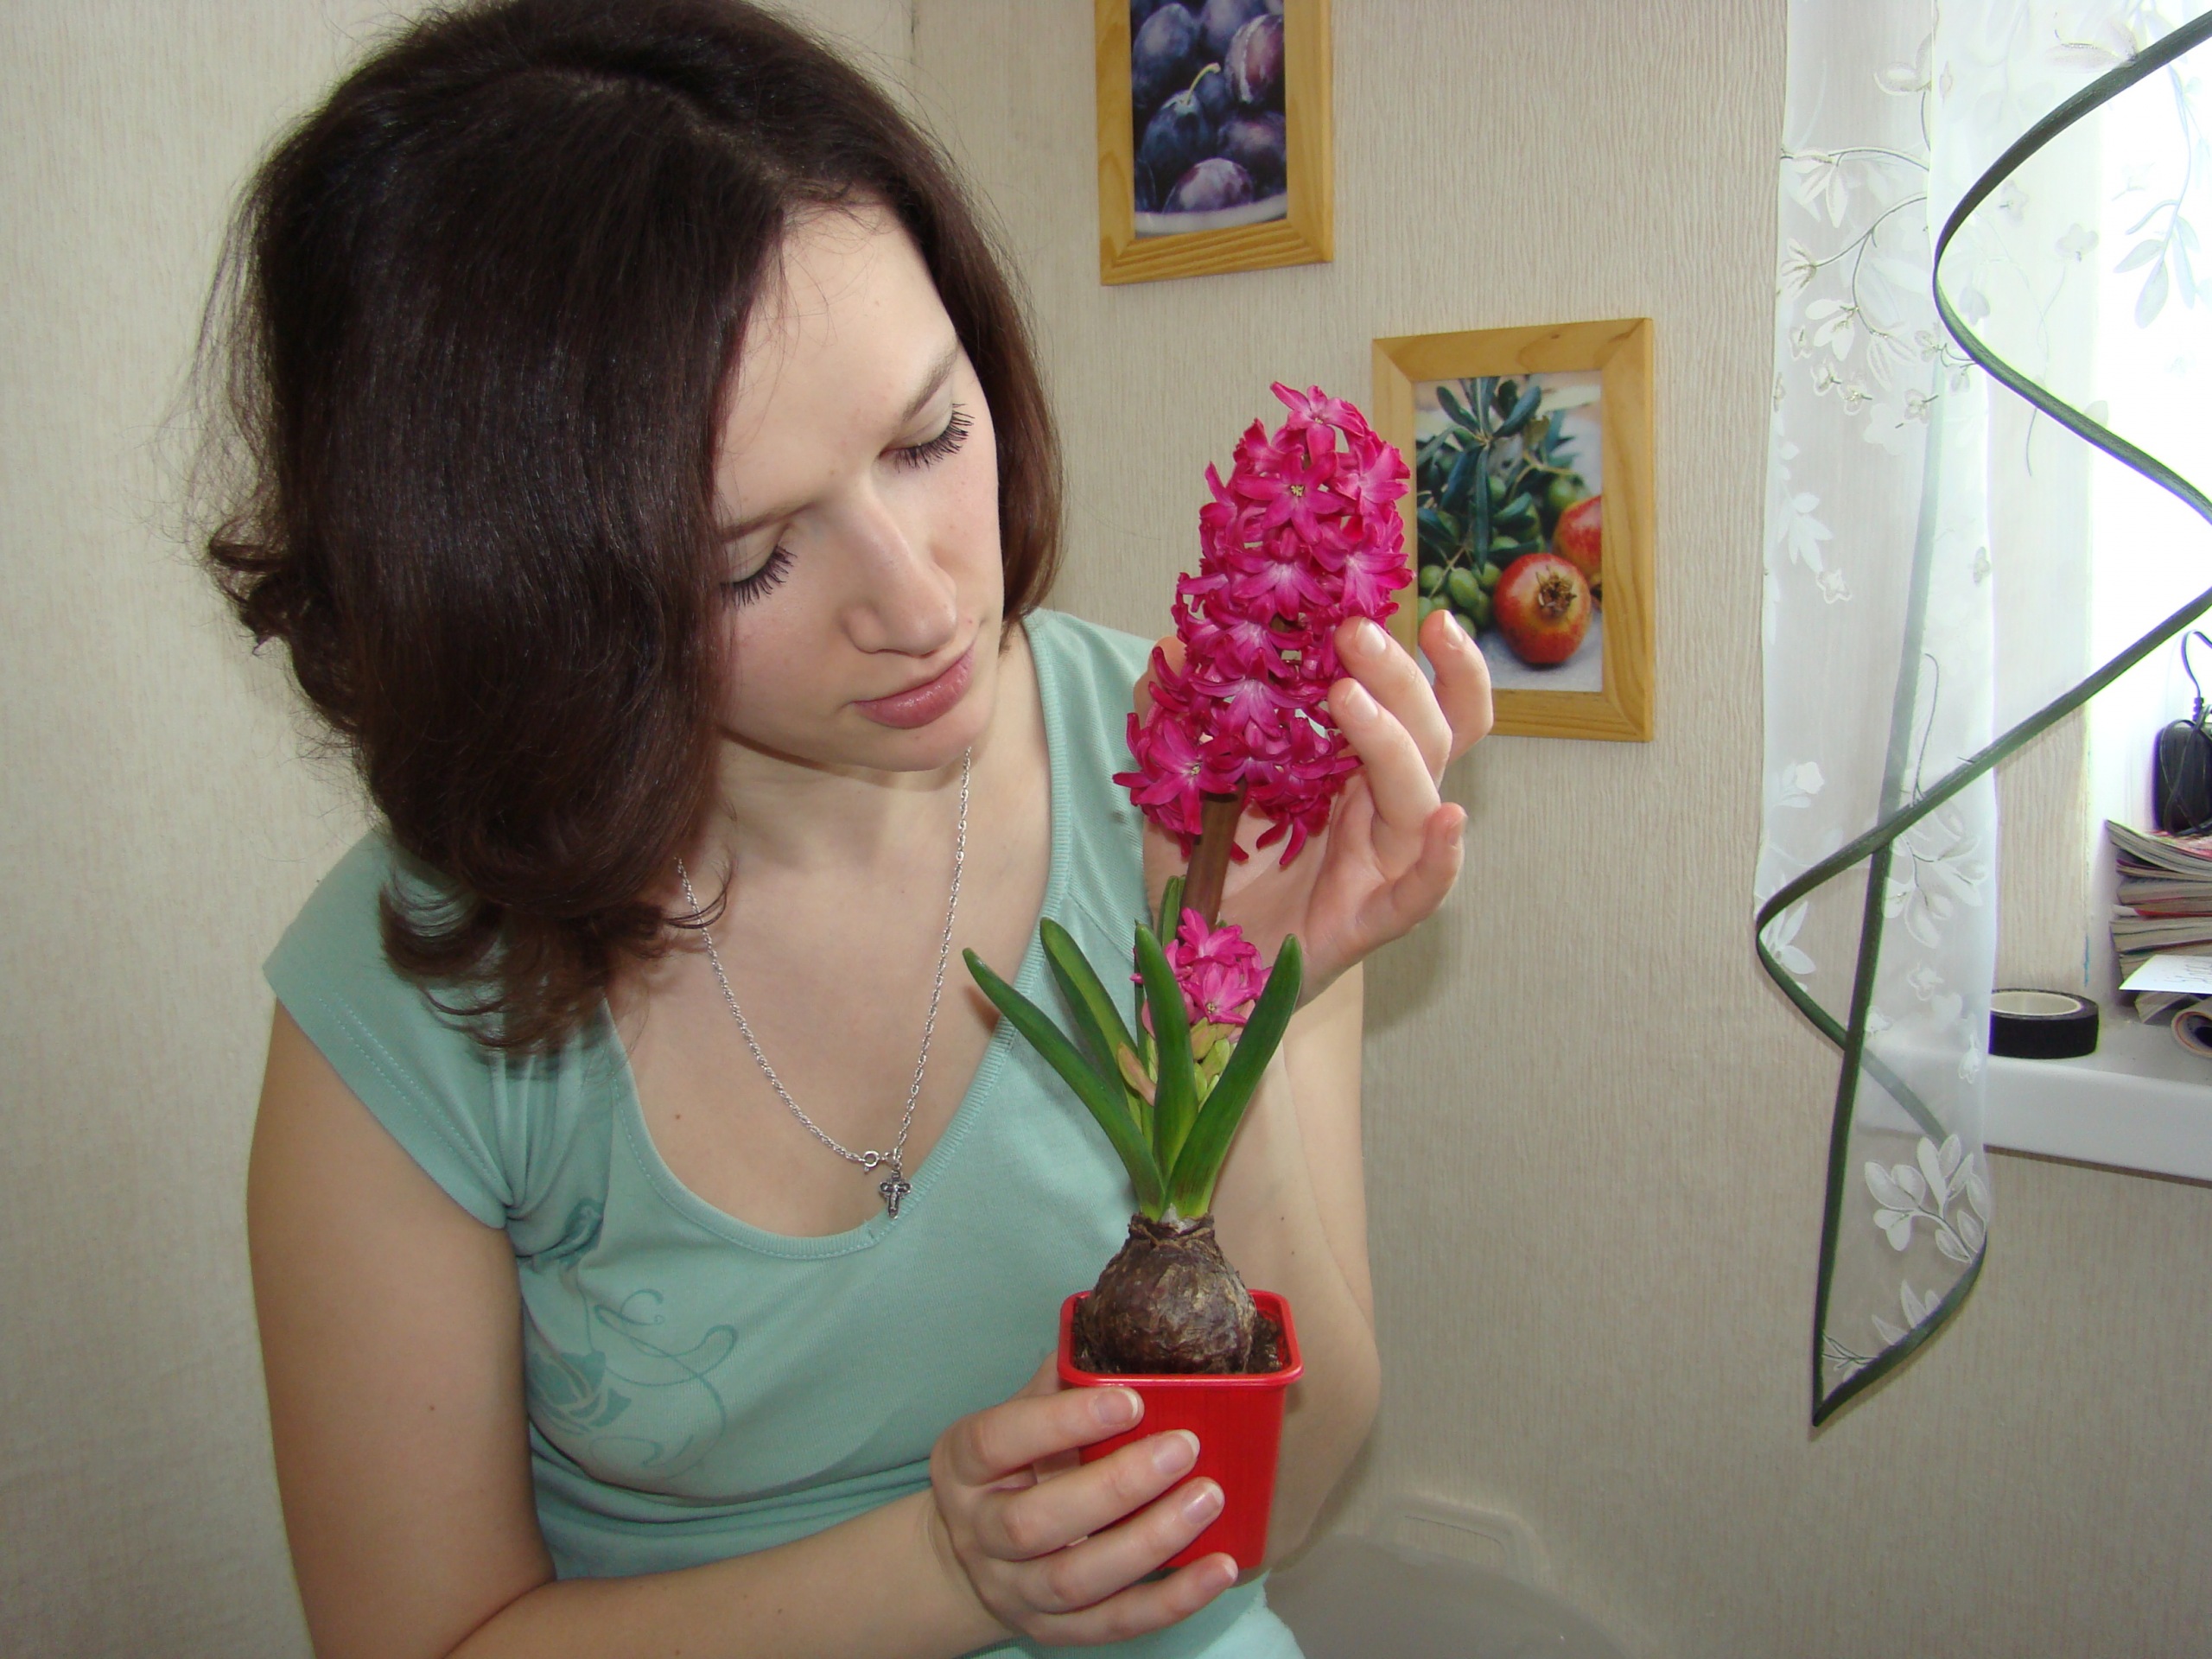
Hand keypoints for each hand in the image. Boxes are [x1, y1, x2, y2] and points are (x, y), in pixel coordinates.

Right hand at [928, 1361, 1236, 1644]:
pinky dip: (1172, 1601)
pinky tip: (1220, 1568)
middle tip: (1185, 1447)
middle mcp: (981, 1533)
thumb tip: (1113, 1335)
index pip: (998, 1441)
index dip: (1061, 1422)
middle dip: (1116, 1486)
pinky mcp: (1054, 1632)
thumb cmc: (1008, 1469)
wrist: (969, 1557)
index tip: (1130, 1400)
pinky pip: (1115, 1624)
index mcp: (964, 1465)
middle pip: (1036, 1522)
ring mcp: (1015, 1591)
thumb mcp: (1012, 1420)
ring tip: (1208, 1498)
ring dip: (1150, 1541)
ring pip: (1077, 1579)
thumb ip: (1055, 1384)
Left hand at [1141, 608, 1491, 996]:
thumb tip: (1170, 645)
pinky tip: (1447, 820)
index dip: (1431, 660)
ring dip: (1394, 740)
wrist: (1194, 981)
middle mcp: (1378, 814)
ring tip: (1348, 697)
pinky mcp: (1364, 924)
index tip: (1418, 606)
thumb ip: (1174, 722)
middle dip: (1400, 678)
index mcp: (1351, 774)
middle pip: (1428, 735)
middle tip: (1355, 633)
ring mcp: (1378, 868)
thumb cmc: (1206, 881)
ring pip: (1421, 796)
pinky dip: (1440, 859)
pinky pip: (1420, 893)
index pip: (1418, 706)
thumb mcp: (1176, 792)